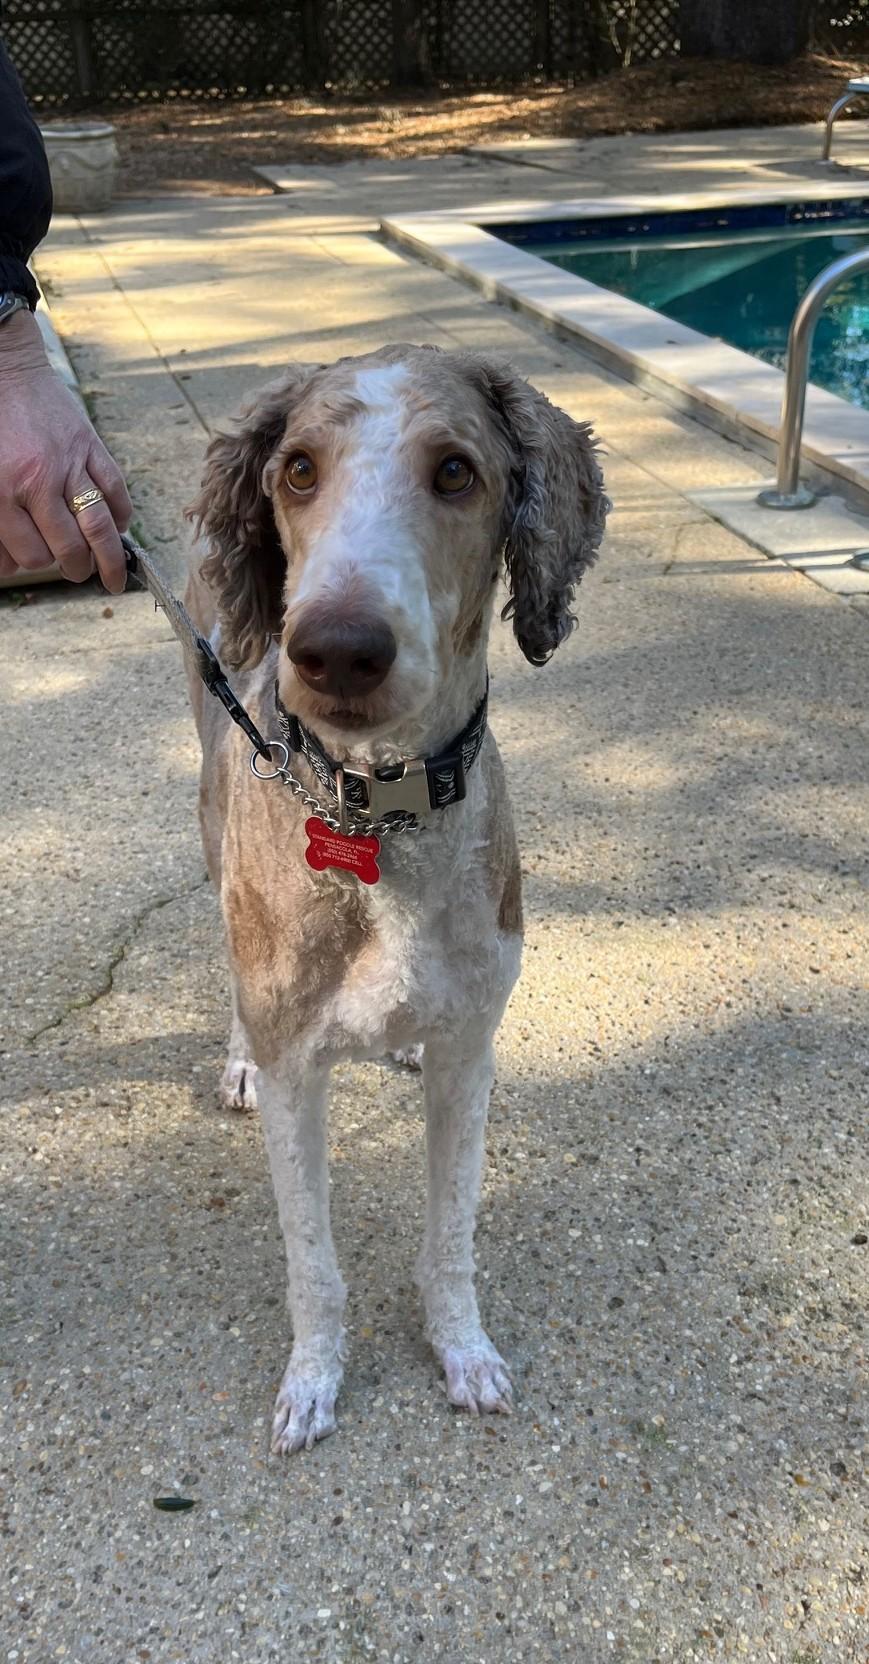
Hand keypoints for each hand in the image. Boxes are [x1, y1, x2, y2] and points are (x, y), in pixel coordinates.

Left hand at [0, 309, 131, 593]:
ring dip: (108, 559)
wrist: (4, 368)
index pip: (30, 555)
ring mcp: (68, 464)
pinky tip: (120, 528)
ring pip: (98, 526)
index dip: (33, 566)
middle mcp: (38, 482)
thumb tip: (9, 563)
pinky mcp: (89, 445)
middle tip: (76, 574)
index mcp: (2, 491)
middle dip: (74, 569)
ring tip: (113, 578)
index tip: (34, 563)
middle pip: (67, 548)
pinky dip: (122, 514)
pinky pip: (115, 489)